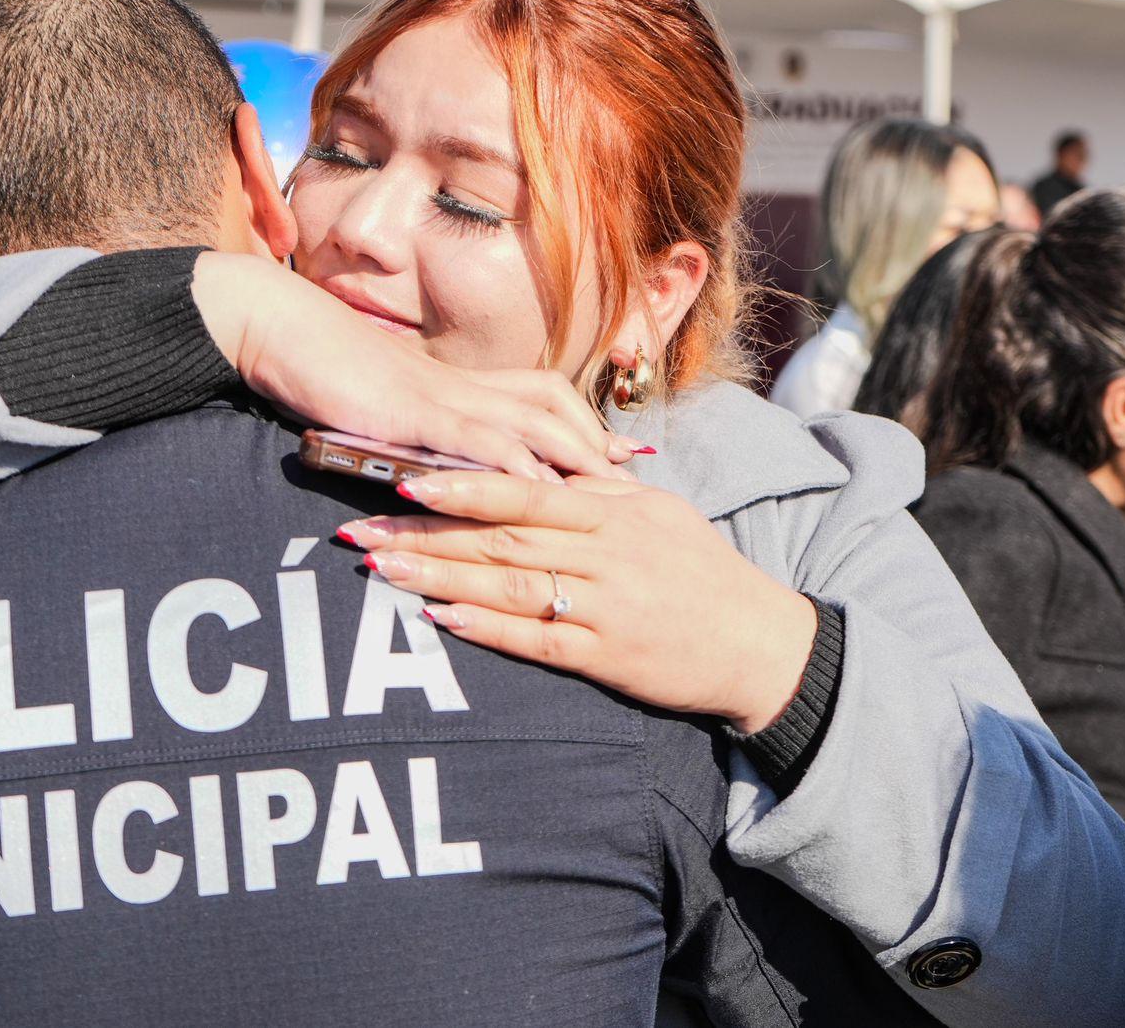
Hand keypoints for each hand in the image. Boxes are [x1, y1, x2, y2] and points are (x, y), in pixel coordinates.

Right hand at [192, 253, 643, 481]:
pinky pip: (474, 436)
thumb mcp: (380, 399)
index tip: (619, 453)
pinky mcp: (412, 408)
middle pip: (549, 405)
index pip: (536, 395)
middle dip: (594, 441)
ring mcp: (439, 392)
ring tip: (605, 488)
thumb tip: (436, 454)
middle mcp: (459, 382)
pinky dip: (510, 461)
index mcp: (454, 379)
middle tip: (634, 475)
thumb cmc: (321, 364)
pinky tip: (535, 487)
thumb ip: (414, 422)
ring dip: (570, 453)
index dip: (582, 422)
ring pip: (526, 420)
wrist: (278, 327)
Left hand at [337, 472, 817, 732]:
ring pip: (509, 586)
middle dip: (426, 534)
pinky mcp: (607, 658)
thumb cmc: (704, 572)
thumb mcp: (660, 513)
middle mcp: (605, 555)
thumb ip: (598, 490)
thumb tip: (541, 465)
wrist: (761, 644)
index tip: (407, 480)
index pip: (526, 492)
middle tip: (364, 531)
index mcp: (614, 513)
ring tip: (382, 571)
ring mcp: (605, 607)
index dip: (464, 486)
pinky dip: (488, 630)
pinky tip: (442, 620)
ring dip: (440, 578)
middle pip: (501, 538)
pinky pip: (538, 641)